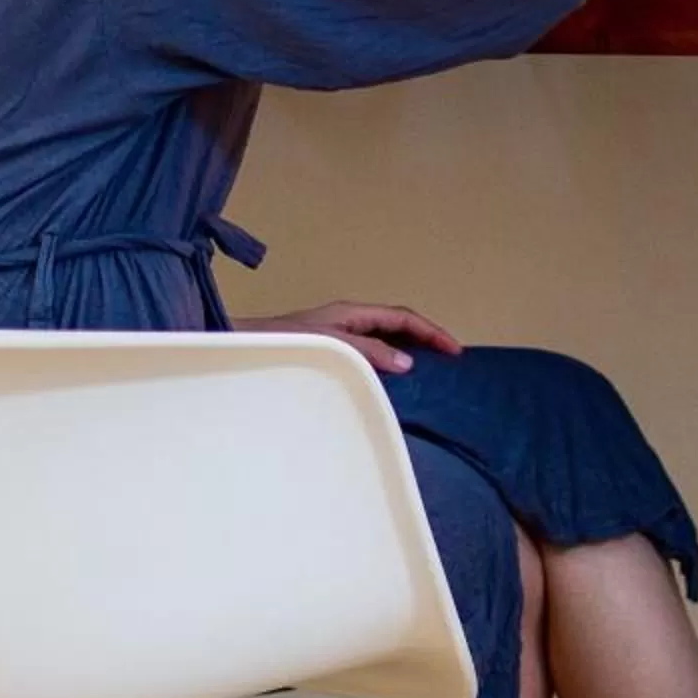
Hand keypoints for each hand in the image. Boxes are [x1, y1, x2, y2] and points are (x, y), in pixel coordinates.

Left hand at [234, 299, 463, 375]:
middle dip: (425, 339)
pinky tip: (391, 384)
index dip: (431, 332)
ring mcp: (338, 337)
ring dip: (408, 352)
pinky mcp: (329, 354)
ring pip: (383, 341)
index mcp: (352, 313)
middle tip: (449, 361)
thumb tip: (408, 361)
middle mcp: (348, 322)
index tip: (455, 350)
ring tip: (430, 374)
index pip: (402, 317)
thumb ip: (369, 352)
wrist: (243, 348)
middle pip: (397, 326)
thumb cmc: (284, 343)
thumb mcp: (332, 345)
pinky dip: (387, 365)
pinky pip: (368, 356)